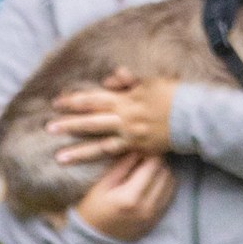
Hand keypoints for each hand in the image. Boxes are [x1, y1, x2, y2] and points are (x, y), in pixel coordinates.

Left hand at [48, 73, 176, 164]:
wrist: (193, 117)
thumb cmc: (172, 95)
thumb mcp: (149, 80)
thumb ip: (126, 79)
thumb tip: (106, 80)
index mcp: (125, 99)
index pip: (93, 99)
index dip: (74, 101)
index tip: (56, 103)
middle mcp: (124, 118)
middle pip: (91, 121)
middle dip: (69, 125)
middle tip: (48, 128)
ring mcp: (131, 136)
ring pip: (99, 144)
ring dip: (78, 151)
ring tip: (59, 157)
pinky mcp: (139, 149)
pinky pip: (116, 154)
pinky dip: (101, 158)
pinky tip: (88, 164)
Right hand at [68, 151, 174, 242]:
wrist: (93, 241)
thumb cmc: (92, 210)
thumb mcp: (102, 185)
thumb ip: (122, 167)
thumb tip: (138, 149)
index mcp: (131, 197)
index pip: (153, 165)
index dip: (150, 152)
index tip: (143, 146)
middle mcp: (147, 207)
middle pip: (165, 173)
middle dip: (157, 161)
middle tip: (145, 155)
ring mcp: (154, 216)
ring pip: (171, 184)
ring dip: (163, 172)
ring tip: (148, 168)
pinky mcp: (156, 220)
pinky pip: (169, 197)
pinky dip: (164, 185)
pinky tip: (152, 182)